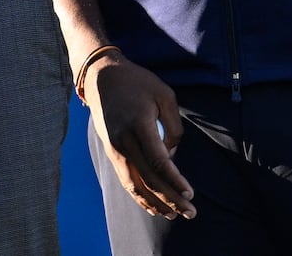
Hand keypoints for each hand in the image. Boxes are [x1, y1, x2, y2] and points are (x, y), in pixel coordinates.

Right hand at [83, 52, 195, 220]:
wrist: (101, 76)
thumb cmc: (138, 82)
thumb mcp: (164, 94)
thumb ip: (174, 126)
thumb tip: (172, 155)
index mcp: (139, 126)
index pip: (159, 162)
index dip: (175, 181)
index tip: (191, 194)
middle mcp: (124, 142)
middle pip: (149, 180)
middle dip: (171, 199)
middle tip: (191, 213)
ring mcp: (115, 149)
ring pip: (135, 186)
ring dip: (155, 203)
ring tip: (174, 214)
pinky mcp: (111, 152)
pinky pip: (126, 180)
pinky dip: (140, 196)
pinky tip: (153, 205)